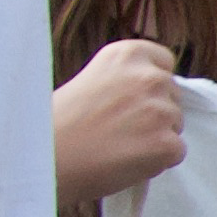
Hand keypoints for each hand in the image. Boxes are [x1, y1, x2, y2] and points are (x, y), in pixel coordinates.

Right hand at [50, 37, 185, 206]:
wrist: (41, 158)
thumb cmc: (56, 123)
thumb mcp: (90, 81)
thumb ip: (124, 81)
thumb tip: (153, 92)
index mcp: (126, 54)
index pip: (163, 60)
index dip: (151, 82)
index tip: (133, 96)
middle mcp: (148, 77)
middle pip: (173, 95)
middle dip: (154, 111)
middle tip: (117, 127)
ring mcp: (161, 111)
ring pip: (175, 125)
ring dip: (155, 136)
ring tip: (115, 144)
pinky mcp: (166, 143)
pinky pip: (175, 152)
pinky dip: (157, 161)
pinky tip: (124, 160)